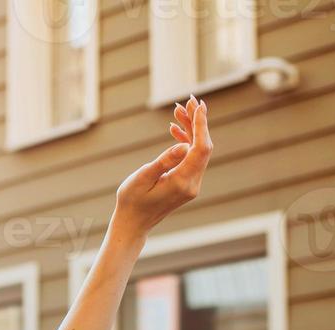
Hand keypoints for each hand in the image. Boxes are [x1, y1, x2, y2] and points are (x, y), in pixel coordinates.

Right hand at [112, 96, 212, 238]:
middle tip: (187, 100)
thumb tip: (184, 145)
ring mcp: (191, 185)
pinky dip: (185, 142)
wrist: (132, 224)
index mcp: (182, 181)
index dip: (201, 125)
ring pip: (198, 151)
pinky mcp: (186, 184)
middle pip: (202, 147)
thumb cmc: (131, 202)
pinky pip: (191, 158)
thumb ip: (164, 161)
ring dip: (190, 130)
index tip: (198, 105)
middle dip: (197, 122)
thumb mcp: (143, 178)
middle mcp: (192, 184)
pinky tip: (174, 130)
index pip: (200, 148)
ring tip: (177, 111)